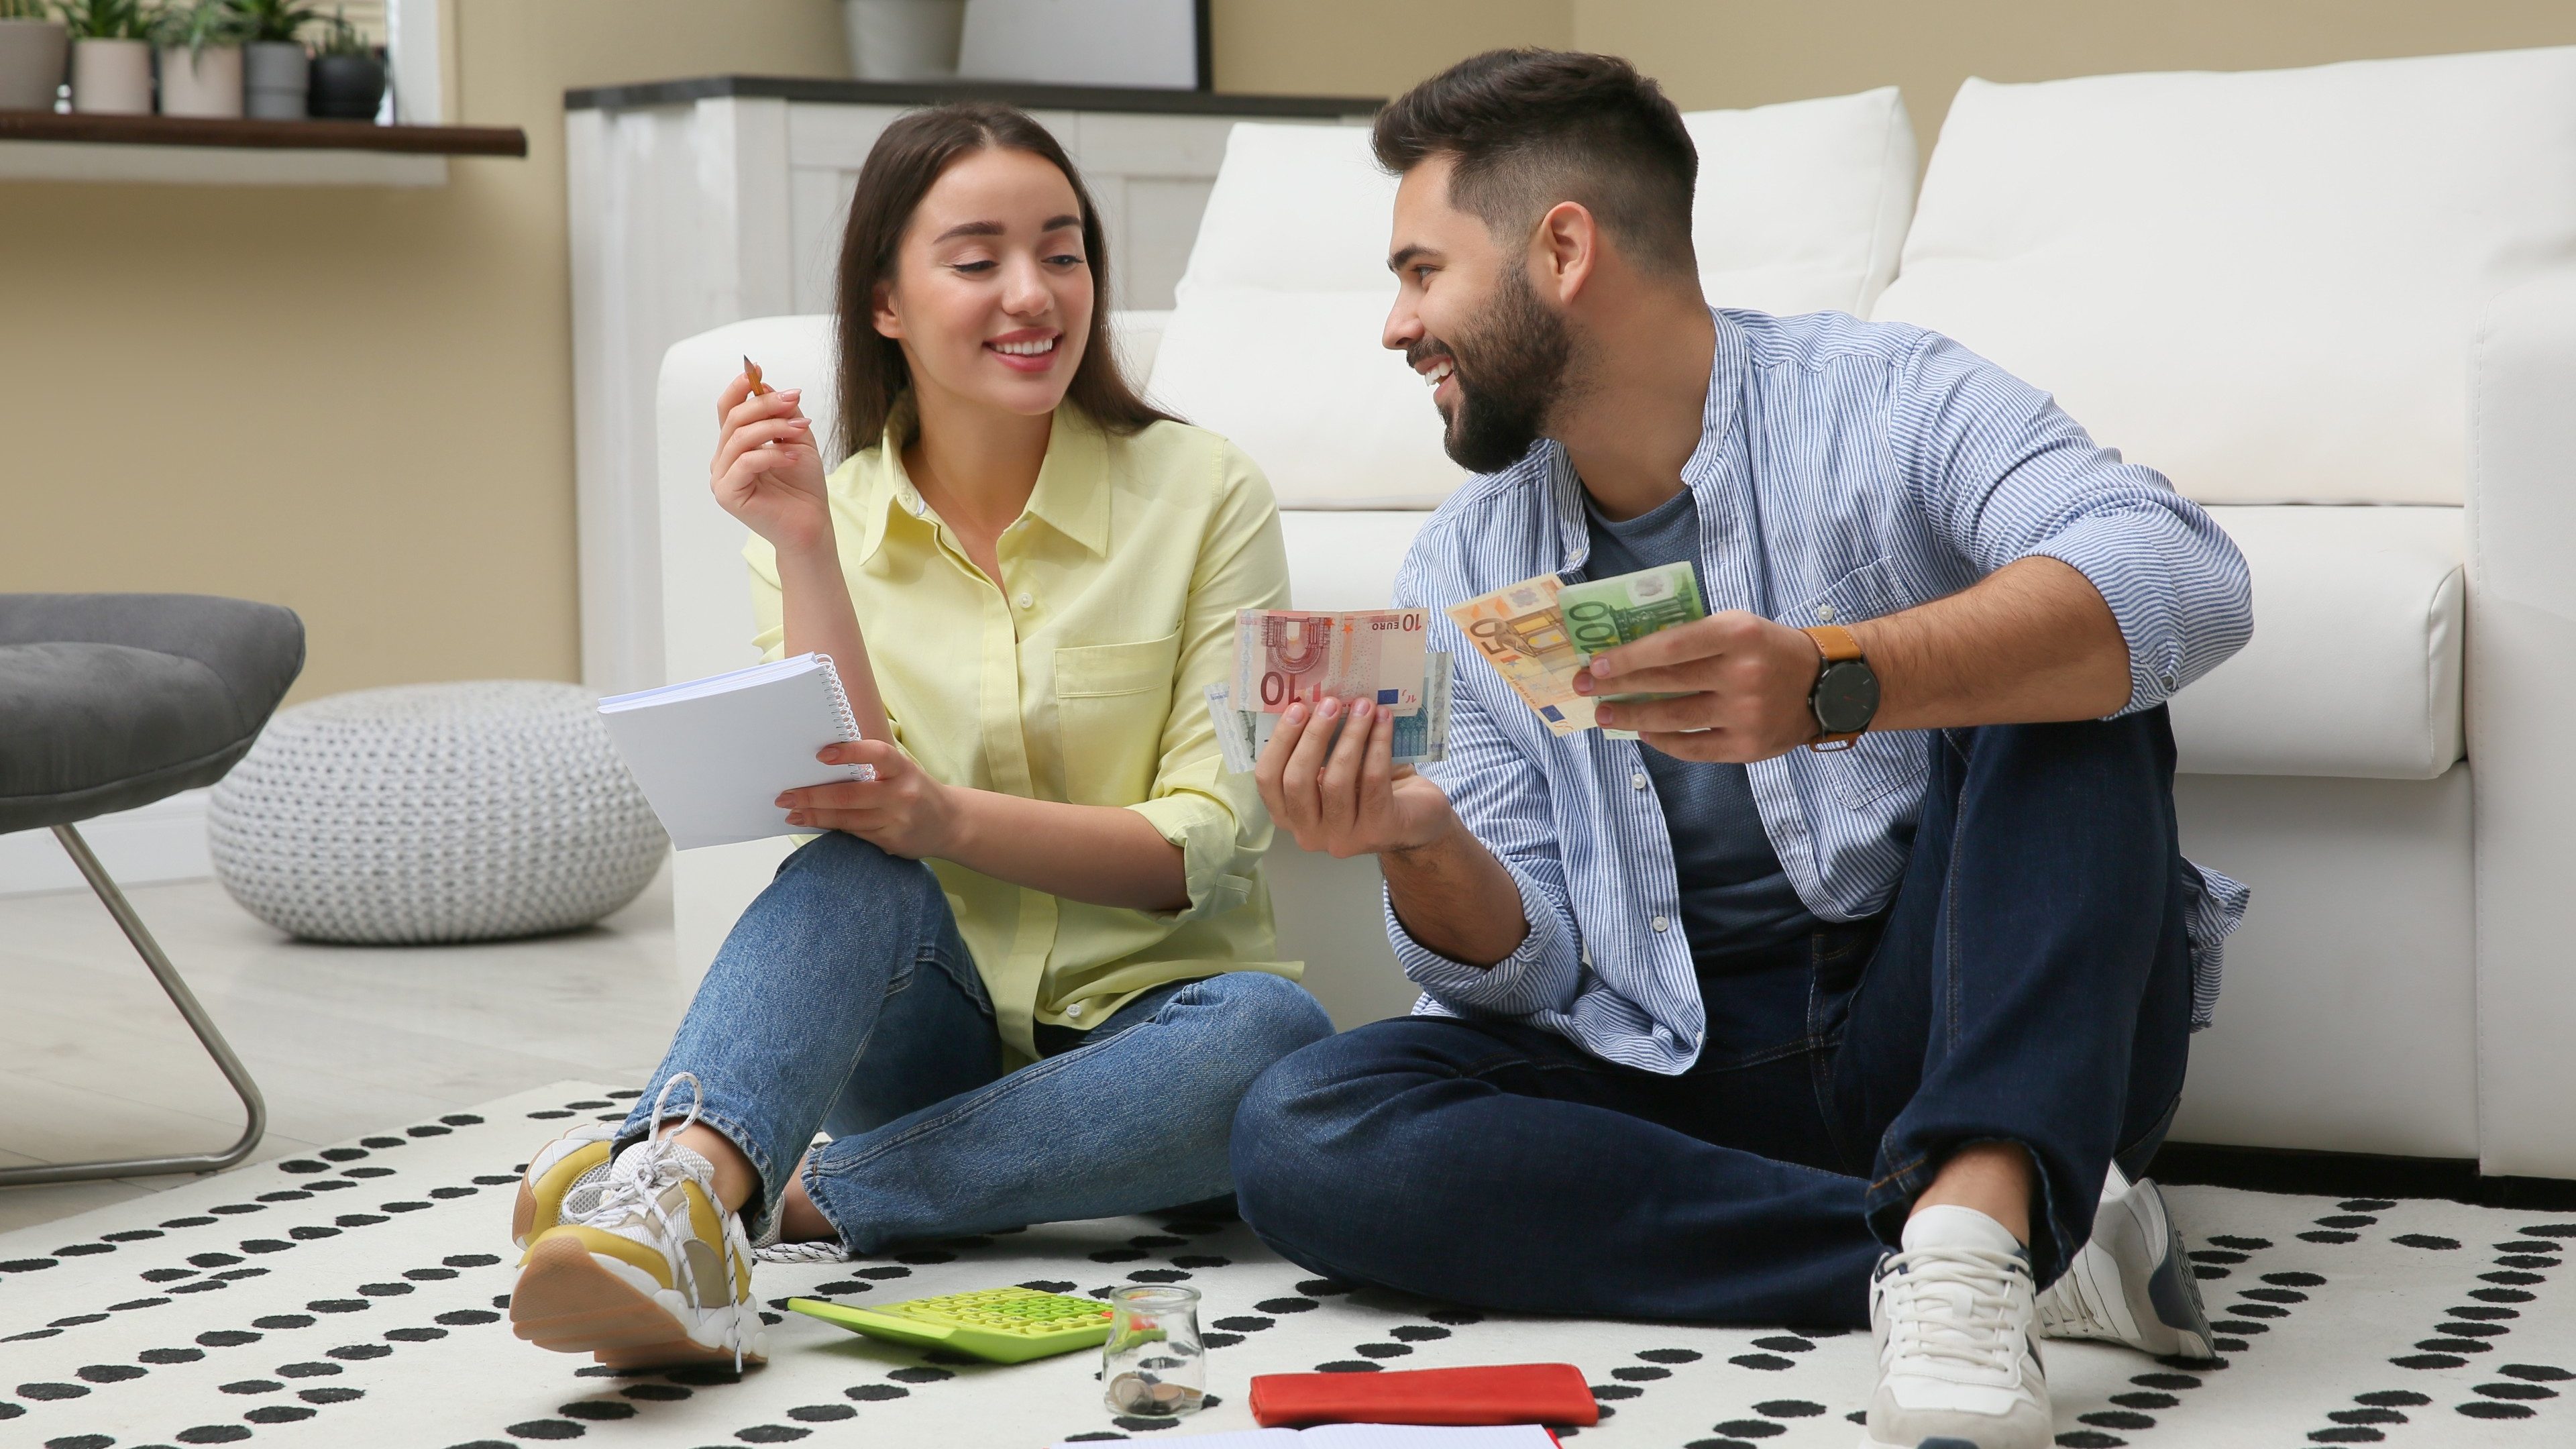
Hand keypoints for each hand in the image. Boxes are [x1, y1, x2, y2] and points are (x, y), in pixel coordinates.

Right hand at [711, 372, 831, 554]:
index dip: (740, 386)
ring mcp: (722, 478)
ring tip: (800, 429)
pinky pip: (745, 463)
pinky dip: (771, 454)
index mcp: (735, 446)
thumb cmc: (804, 487)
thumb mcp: (797, 439)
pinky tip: (793, 457)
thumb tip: (765, 384)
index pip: (728, 409)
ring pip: (739, 438)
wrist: (811, 525)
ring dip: (773, 427)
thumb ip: (783, 414)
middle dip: (765, 404)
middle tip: (794, 400)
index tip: (757, 368)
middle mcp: (723, 460)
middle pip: (734, 419)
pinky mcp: (728, 494)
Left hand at [778, 740, 960, 859]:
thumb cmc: (917, 790)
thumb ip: (873, 768)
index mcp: (904, 770)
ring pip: (848, 819)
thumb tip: (824, 766)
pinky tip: (815, 823)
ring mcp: (897, 822)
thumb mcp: (903, 771)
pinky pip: (855, 834)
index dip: (850, 752)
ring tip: (792, 812)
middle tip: (785, 795)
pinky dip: (832, 828)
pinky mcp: (892, 842)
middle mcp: (902, 795)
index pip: (878, 755)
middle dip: (813, 796)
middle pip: (850, 795)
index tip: (821, 754)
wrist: (952, 824)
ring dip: (815, 816)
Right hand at [1253, 695, 1456, 858]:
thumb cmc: (1367, 788)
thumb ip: (1319, 750)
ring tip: (1364, 705)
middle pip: (1297, 781)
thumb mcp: (1335, 770)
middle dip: (1314, 735)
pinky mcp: (1378, 831)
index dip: (1280, 742)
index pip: (1268, 780)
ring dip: (1351, 735)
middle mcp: (1309, 833)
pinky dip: (1378, 744)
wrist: (1416, 819)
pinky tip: (1384, 721)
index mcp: (1290, 816)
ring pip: (1336, 781)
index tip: (1297, 707)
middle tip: (1331, 702)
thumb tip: (1316, 701)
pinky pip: (1372, 780)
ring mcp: (1343, 838)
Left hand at [1578, 610, 1824, 762]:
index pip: (1669, 646)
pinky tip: (1644, 733)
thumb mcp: (1737, 625)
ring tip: (1605, 715)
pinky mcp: (1748, 746)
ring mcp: (1746, 714)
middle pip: (1666, 684)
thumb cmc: (1767, 648)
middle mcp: (1741, 674)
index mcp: (1736, 634)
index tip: (1595, 664)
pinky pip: (1694, 747)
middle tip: (1585, 689)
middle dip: (1618, 687)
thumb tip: (1629, 653)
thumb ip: (1692, 636)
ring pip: (1674, 719)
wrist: (1826, 684)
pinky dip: (1664, 741)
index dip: (1628, 657)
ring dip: (1632, 718)